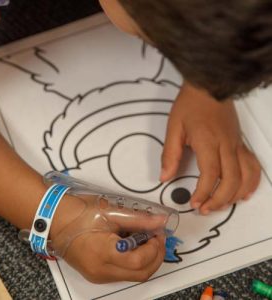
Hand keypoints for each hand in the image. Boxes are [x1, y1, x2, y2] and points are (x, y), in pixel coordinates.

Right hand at [50, 195, 165, 282]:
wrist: (54, 218)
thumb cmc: (79, 212)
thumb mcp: (111, 212)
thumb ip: (139, 219)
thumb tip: (161, 221)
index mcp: (103, 254)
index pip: (139, 261)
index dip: (155, 248)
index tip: (158, 233)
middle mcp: (101, 271)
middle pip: (140, 275)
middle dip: (155, 257)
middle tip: (157, 237)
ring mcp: (97, 275)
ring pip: (132, 276)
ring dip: (145, 260)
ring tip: (145, 239)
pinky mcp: (95, 274)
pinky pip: (121, 273)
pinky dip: (133, 262)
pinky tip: (132, 245)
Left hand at [160, 82, 260, 213]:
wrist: (209, 85)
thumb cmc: (190, 105)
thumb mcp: (174, 128)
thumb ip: (170, 154)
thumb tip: (164, 177)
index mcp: (208, 142)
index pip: (210, 175)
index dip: (203, 193)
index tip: (194, 204)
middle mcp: (227, 146)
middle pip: (231, 180)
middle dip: (219, 200)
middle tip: (205, 209)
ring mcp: (237, 144)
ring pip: (246, 175)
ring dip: (236, 194)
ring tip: (222, 205)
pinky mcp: (240, 142)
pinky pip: (253, 165)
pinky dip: (251, 181)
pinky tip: (244, 191)